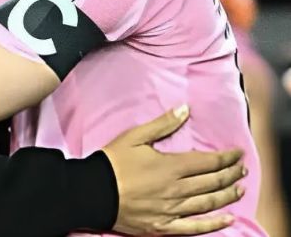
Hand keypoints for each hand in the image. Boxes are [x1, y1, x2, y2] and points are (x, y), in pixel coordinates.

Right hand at [103, 105, 245, 234]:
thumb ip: (162, 124)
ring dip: (227, 195)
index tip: (237, 153)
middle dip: (231, 174)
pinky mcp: (165, 226)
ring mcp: (172, 210)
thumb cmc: (111, 162)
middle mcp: (176, 189)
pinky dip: (214, 223)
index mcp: (170, 166)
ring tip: (239, 189)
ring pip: (208, 203)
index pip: (208, 162)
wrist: (92, 192)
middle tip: (242, 169)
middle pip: (212, 182)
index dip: (226, 157)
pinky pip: (195, 227)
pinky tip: (227, 219)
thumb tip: (184, 109)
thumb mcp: (134, 136)